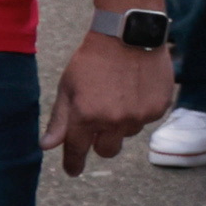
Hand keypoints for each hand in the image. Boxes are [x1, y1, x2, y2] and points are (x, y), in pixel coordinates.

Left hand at [50, 32, 170, 177]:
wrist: (129, 35)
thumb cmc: (93, 59)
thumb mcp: (68, 87)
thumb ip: (59, 120)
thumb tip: (47, 146)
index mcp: (86, 116)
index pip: (78, 150)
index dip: (73, 163)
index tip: (73, 170)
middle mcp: (114, 121)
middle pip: (107, 150)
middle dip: (100, 143)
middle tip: (100, 125)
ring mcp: (139, 116)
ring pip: (128, 133)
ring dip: (122, 123)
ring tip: (120, 95)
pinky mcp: (159, 108)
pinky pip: (146, 119)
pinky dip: (139, 110)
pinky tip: (135, 89)